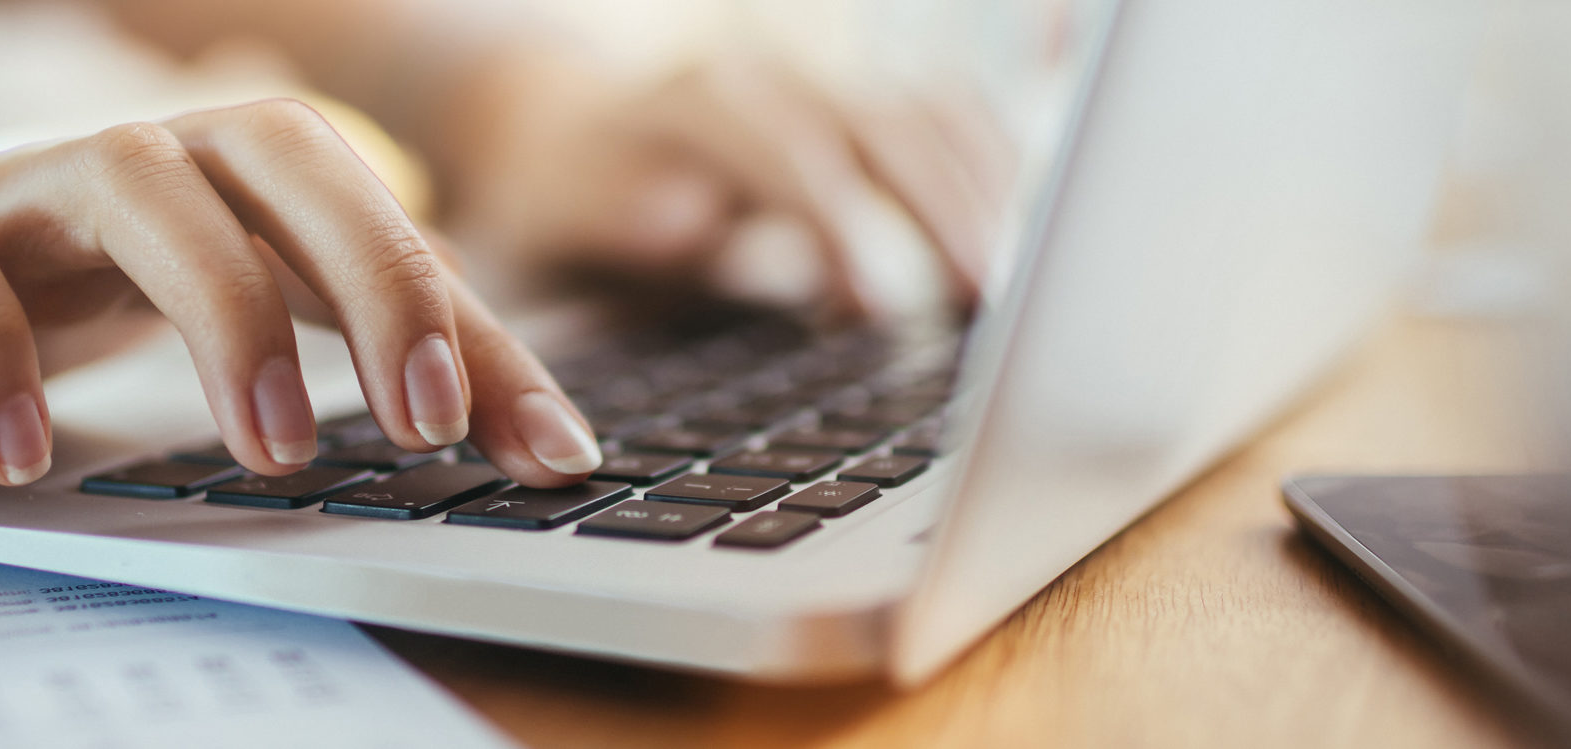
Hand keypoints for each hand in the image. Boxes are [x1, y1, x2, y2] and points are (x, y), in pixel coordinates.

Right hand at [0, 99, 601, 487]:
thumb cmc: (35, 304)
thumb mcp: (212, 328)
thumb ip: (360, 366)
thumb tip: (536, 439)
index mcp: (226, 182)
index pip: (379, 224)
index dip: (475, 329)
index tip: (547, 449)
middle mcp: (139, 164)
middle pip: (277, 154)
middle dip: (371, 277)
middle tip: (424, 423)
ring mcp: (14, 192)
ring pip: (131, 183)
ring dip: (220, 310)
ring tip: (272, 449)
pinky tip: (28, 454)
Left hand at [444, 54, 1015, 318]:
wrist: (556, 132)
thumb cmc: (560, 198)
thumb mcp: (564, 215)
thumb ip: (625, 218)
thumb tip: (692, 220)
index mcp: (698, 101)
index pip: (791, 151)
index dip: (841, 225)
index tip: (878, 308)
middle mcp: (772, 76)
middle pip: (885, 125)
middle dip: (942, 212)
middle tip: (986, 304)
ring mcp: (822, 83)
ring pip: (931, 114)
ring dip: (982, 193)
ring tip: (1013, 287)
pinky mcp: (856, 106)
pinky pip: (946, 117)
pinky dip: (988, 169)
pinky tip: (1015, 235)